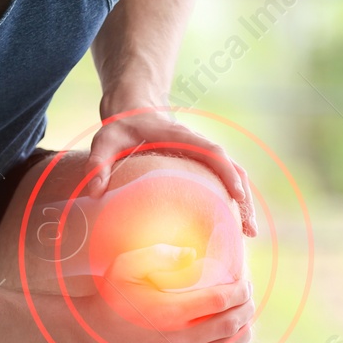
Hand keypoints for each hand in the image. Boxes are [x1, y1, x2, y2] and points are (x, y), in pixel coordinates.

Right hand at [35, 267, 254, 342]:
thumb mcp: (126, 267)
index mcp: (167, 312)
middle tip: (249, 301)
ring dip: (242, 335)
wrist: (88, 338)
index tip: (244, 284)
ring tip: (245, 323)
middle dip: (246, 311)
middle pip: (228, 326)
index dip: (240, 291)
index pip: (220, 300)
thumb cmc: (111, 298)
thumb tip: (193, 254)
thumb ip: (158, 255)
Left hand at [87, 109, 257, 237]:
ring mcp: (202, 156)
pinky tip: (234, 226)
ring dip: (245, 203)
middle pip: (233, 169)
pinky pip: (224, 181)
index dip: (226, 172)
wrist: (133, 109)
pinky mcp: (201, 165)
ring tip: (249, 233)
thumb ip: (98, 163)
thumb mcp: (105, 140)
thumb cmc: (120, 126)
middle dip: (245, 198)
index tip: (237, 195)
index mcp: (182, 136)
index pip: (212, 152)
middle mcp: (198, 145)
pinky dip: (234, 201)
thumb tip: (93, 191)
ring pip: (234, 176)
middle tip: (249, 229)